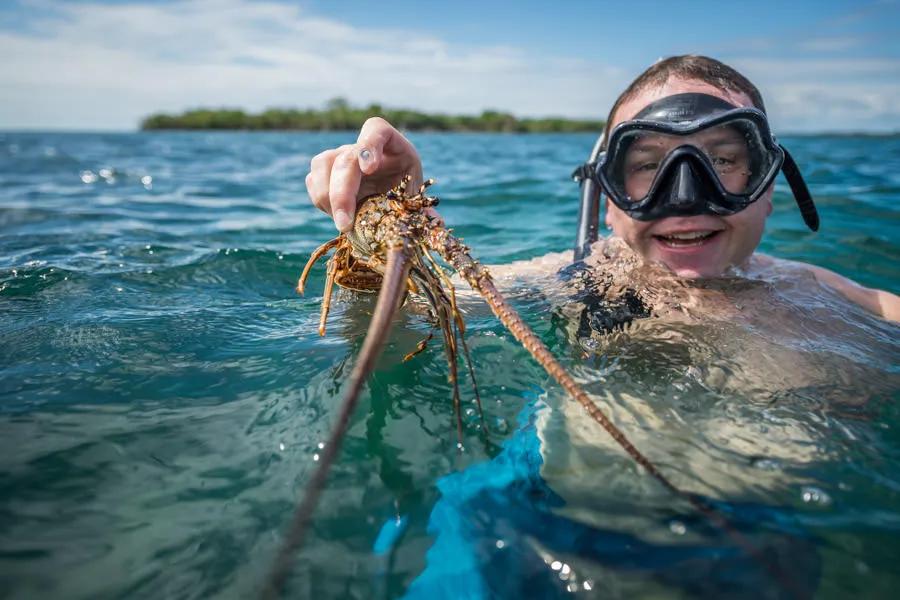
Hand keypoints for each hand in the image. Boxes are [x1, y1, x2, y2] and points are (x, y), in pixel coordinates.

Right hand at [306, 117, 423, 231]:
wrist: (388, 204)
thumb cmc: (406, 199)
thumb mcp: (417, 203)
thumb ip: (424, 212)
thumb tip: (435, 224)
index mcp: (393, 146)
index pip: (377, 129)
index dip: (370, 144)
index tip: (369, 169)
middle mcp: (365, 148)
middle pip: (346, 157)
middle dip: (343, 192)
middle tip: (346, 223)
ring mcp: (342, 157)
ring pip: (323, 164)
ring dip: (327, 196)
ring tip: (342, 222)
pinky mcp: (325, 172)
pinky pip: (314, 180)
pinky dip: (321, 200)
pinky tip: (336, 216)